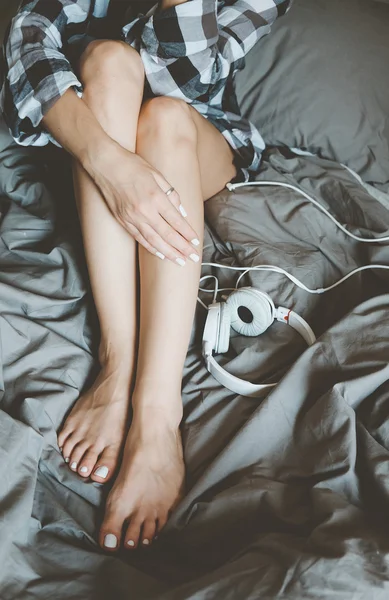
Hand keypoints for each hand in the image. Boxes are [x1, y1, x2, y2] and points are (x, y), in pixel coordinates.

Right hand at [91, 144, 200, 264]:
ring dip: (169, 253)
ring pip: (154, 241)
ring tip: (180, 261)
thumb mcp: (157, 175)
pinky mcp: (123, 221)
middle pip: (168, 235)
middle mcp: (145, 211)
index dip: (188, 234)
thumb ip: (171, 194)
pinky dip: (152, 248)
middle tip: (193, 257)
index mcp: (156, 197)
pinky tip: (161, 255)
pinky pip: (140, 239)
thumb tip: (182, 212)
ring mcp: (132, 218)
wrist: (105, 164)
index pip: (176, 221)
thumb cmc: (132, 165)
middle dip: (182, 248)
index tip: (196, 242)